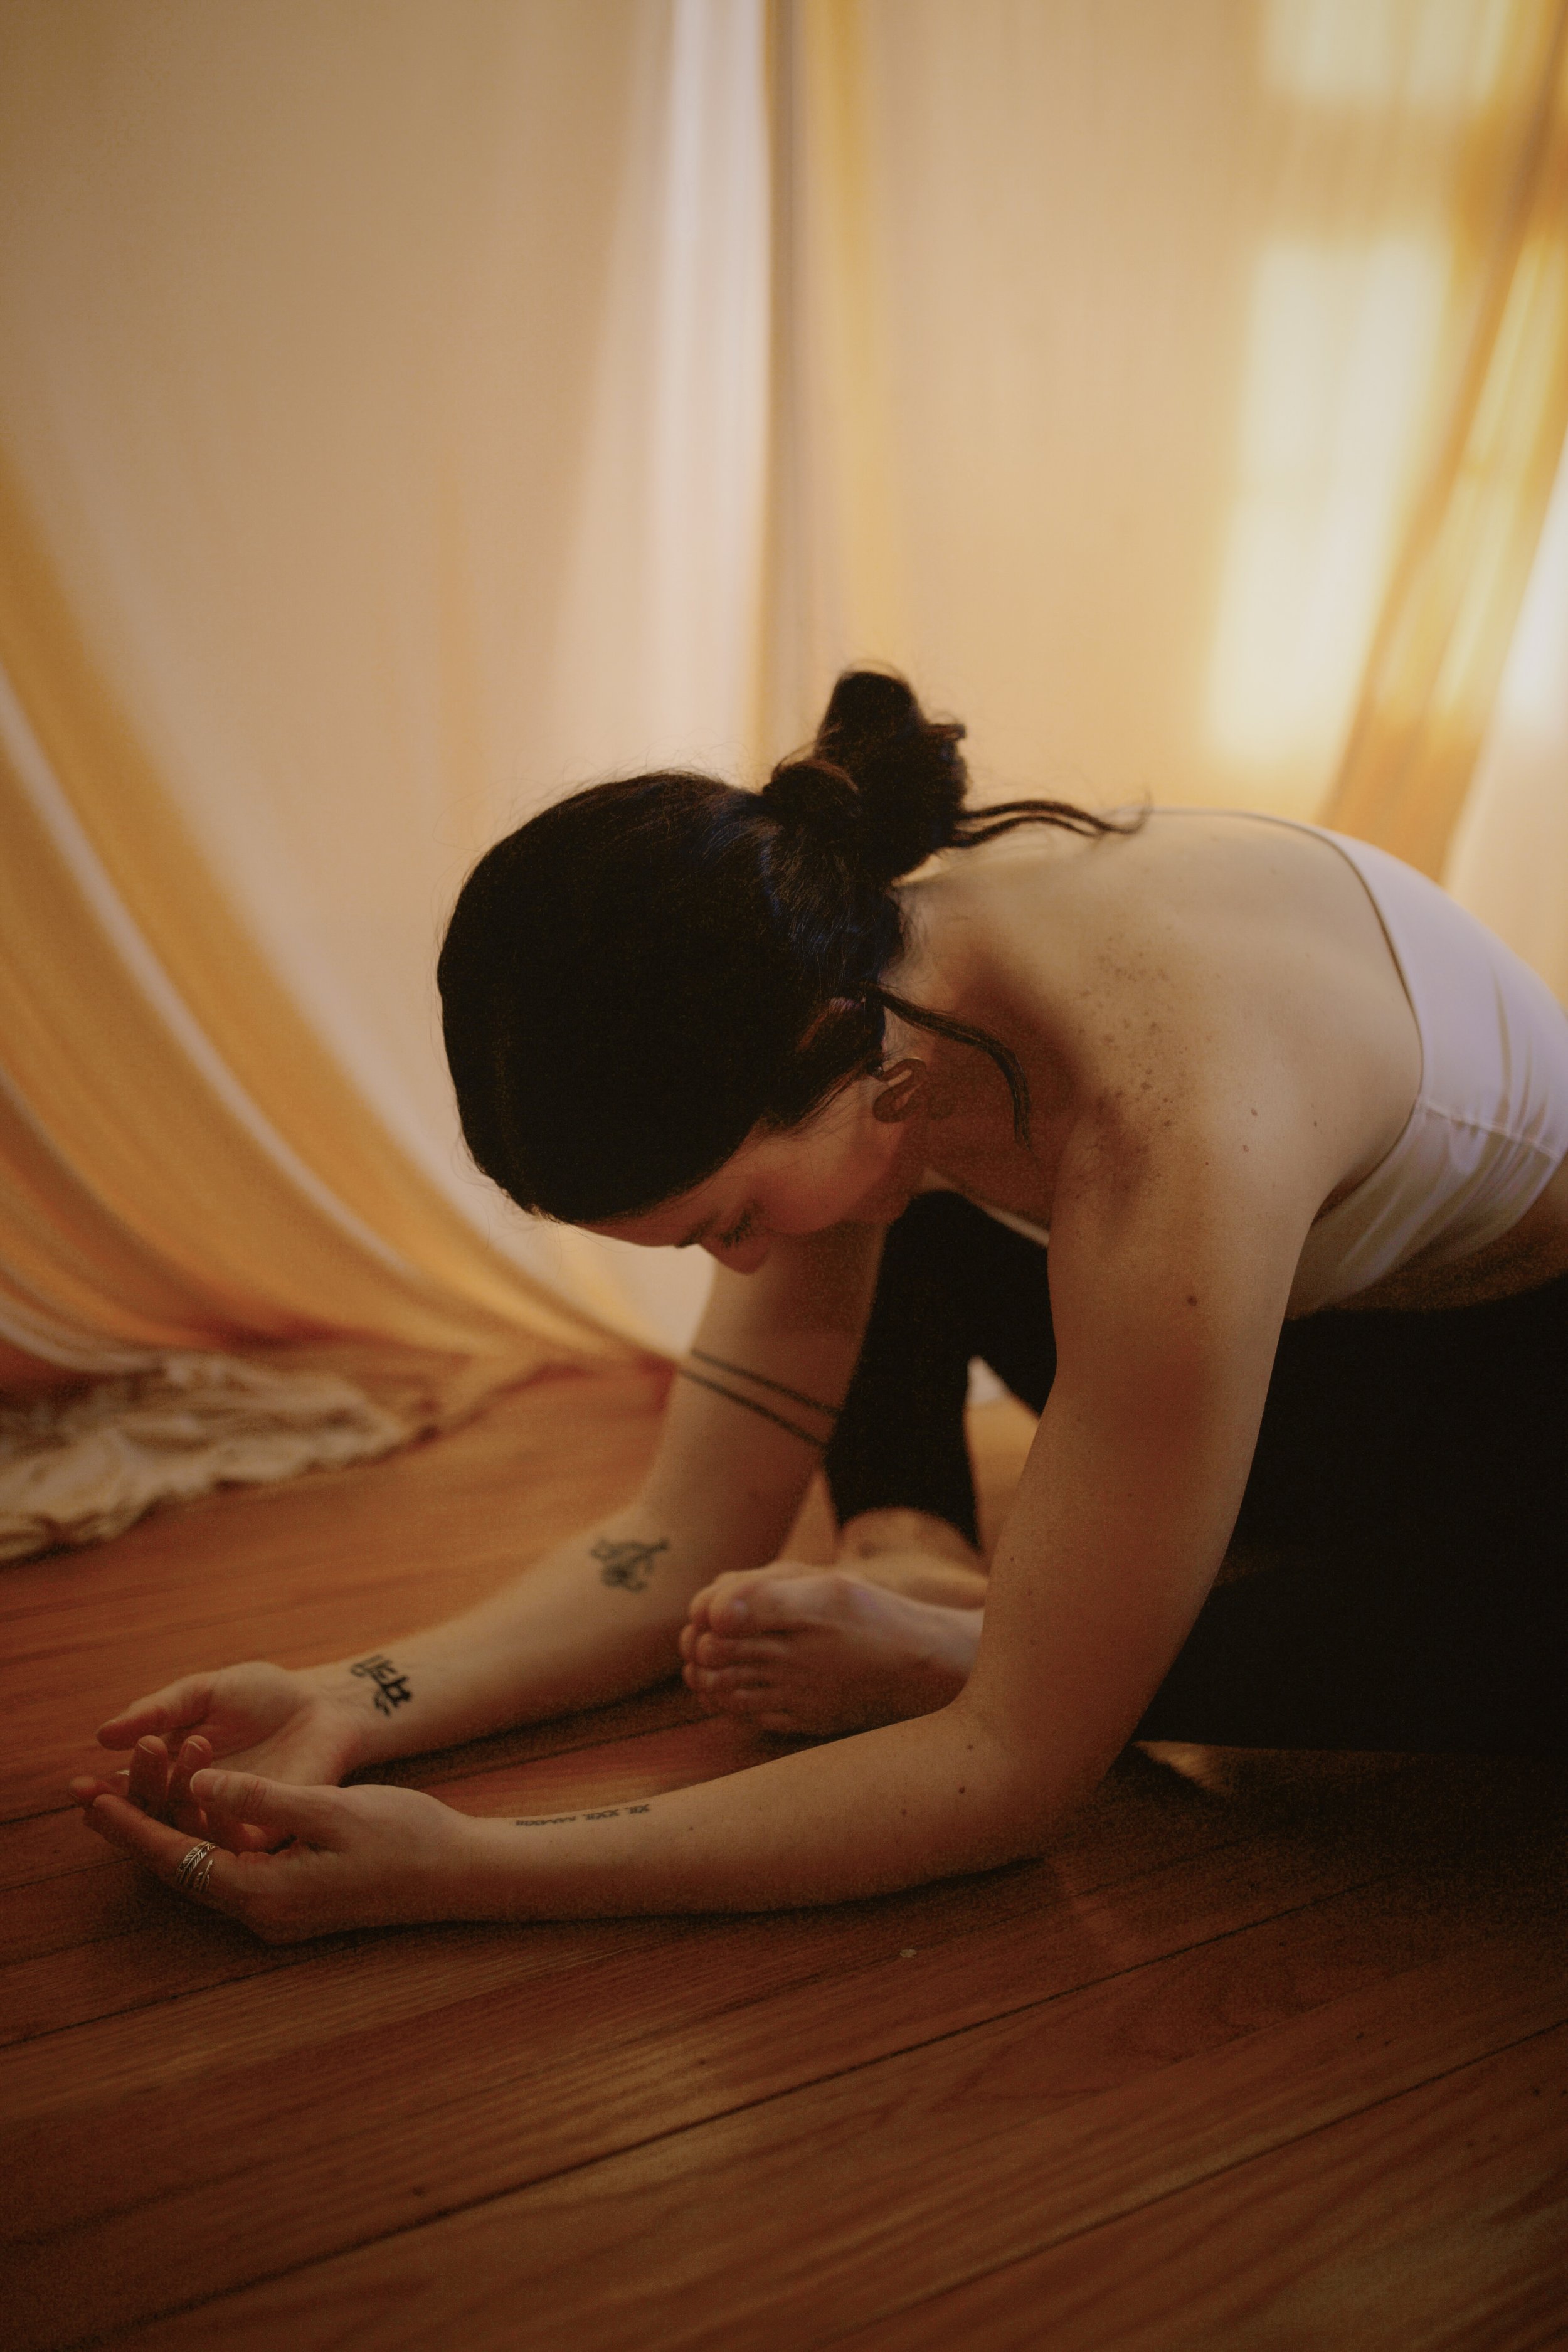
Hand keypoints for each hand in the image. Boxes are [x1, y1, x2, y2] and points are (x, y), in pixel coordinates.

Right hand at [68, 1662, 364, 1844]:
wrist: (321, 1701)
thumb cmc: (261, 1695)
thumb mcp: (203, 1693)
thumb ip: (160, 1711)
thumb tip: (103, 1735)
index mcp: (171, 1775)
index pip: (127, 1796)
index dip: (101, 1795)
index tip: (78, 1786)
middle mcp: (193, 1805)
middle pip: (151, 1814)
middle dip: (137, 1788)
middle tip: (144, 1748)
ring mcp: (226, 1820)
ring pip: (183, 1827)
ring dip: (171, 1793)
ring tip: (173, 1747)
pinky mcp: (264, 1829)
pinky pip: (228, 1837)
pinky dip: (209, 1815)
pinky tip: (199, 1782)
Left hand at [81, 1773, 471, 1941]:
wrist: (459, 1873)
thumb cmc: (404, 1837)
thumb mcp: (332, 1809)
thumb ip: (263, 1801)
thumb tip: (198, 1789)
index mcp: (265, 1893)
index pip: (178, 1860)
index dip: (131, 1829)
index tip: (92, 1802)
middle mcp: (263, 1912)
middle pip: (182, 1870)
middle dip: (140, 1829)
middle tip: (95, 1794)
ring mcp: (280, 1911)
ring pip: (206, 1869)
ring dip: (174, 1830)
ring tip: (137, 1792)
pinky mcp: (296, 1900)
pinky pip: (233, 1870)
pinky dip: (208, 1838)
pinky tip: (197, 1810)